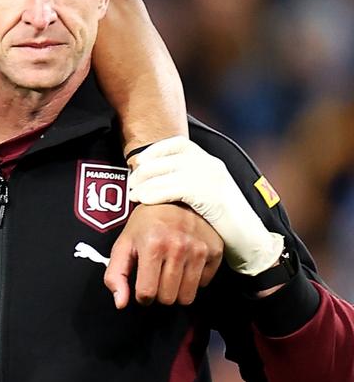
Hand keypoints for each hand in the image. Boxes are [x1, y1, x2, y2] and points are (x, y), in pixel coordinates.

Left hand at [104, 203, 222, 307]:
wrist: (177, 199)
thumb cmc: (146, 225)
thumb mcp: (123, 245)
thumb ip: (115, 275)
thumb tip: (120, 303)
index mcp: (152, 246)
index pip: (147, 293)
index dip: (142, 296)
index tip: (143, 287)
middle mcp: (178, 248)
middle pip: (168, 298)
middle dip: (159, 294)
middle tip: (157, 278)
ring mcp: (199, 250)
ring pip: (187, 297)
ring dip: (176, 291)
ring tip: (170, 274)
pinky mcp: (215, 252)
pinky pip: (203, 285)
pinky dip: (193, 281)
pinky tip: (186, 265)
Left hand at [129, 136, 283, 274]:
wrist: (250, 238)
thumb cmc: (221, 221)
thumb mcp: (205, 192)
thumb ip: (184, 181)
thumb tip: (152, 178)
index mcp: (209, 160)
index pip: (177, 143)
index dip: (154, 151)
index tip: (139, 162)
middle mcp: (209, 164)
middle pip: (165, 159)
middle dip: (143, 171)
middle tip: (131, 184)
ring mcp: (210, 177)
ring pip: (164, 173)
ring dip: (143, 184)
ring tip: (133, 195)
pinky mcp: (209, 194)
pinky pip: (173, 189)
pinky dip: (154, 193)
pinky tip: (144, 201)